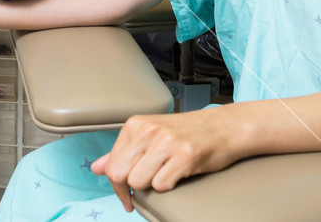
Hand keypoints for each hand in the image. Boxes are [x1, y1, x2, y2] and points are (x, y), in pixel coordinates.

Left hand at [90, 107, 236, 211]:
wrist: (223, 127)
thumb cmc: (186, 134)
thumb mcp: (150, 137)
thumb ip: (122, 153)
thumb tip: (97, 168)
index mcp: (136, 125)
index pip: (112, 164)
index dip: (117, 185)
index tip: (125, 195)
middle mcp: (148, 130)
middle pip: (121, 175)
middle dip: (131, 189)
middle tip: (145, 190)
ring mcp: (166, 141)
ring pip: (140, 182)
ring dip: (152, 185)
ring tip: (166, 174)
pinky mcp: (185, 155)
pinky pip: (162, 185)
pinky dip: (169, 185)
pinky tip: (178, 173)